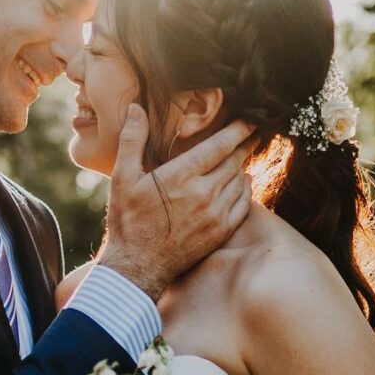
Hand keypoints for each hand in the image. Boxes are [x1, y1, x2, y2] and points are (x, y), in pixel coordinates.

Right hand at [98, 107, 255, 299]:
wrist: (136, 266)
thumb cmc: (128, 221)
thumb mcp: (122, 178)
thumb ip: (132, 140)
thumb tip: (137, 108)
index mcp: (181, 175)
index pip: (221, 145)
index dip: (239, 129)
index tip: (249, 119)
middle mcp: (203, 193)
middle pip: (234, 161)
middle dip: (244, 144)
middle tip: (251, 133)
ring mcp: (215, 214)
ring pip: (240, 181)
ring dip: (243, 166)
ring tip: (243, 155)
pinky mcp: (220, 232)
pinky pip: (243, 204)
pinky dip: (246, 190)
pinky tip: (243, 183)